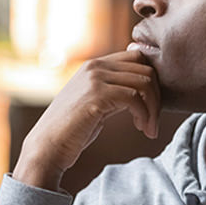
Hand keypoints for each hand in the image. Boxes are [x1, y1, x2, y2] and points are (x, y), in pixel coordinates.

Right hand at [13, 49, 159, 190]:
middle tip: (154, 121)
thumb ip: (114, 90)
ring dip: (153, 109)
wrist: (47, 147)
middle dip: (157, 96)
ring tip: (149, 129)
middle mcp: (95, 66)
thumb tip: (142, 88)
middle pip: (146, 68)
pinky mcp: (96, 96)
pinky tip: (141, 129)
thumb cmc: (72, 131)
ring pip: (144, 82)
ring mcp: (95, 79)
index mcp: (95, 65)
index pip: (138, 57)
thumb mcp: (96, 102)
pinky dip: (144, 115)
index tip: (150, 107)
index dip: (152, 81)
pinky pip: (134, 98)